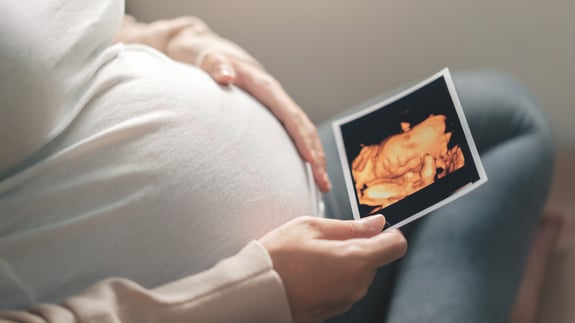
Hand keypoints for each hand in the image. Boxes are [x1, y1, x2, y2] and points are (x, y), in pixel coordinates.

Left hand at [162, 18, 330, 191]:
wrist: (208, 53)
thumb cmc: (207, 58)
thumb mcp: (208, 59)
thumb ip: (215, 66)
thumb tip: (224, 75)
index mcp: (265, 86)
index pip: (290, 115)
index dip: (303, 139)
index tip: (313, 161)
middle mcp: (275, 97)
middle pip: (304, 127)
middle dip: (317, 156)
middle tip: (324, 184)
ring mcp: (274, 107)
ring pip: (302, 133)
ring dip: (315, 158)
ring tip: (323, 186)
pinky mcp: (269, 115)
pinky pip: (291, 134)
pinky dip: (302, 153)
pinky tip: (305, 173)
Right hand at [259, 215, 406, 322]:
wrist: (254, 294)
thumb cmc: (278, 258)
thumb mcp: (310, 227)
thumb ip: (349, 226)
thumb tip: (377, 223)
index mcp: (356, 260)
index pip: (396, 245)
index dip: (388, 233)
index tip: (373, 228)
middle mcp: (357, 285)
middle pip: (374, 259)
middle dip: (357, 247)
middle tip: (324, 241)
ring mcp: (345, 301)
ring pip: (357, 273)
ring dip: (343, 263)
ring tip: (311, 259)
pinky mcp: (333, 311)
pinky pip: (343, 287)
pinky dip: (332, 278)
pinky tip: (308, 273)